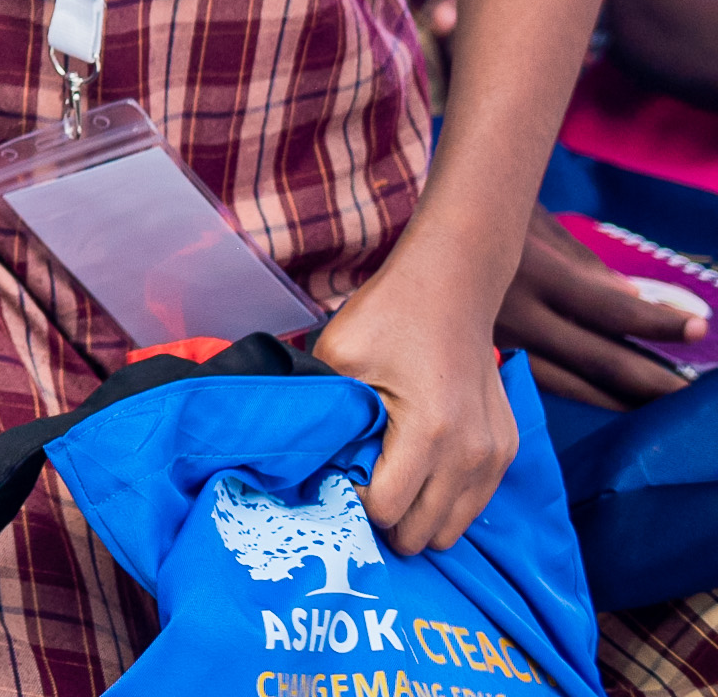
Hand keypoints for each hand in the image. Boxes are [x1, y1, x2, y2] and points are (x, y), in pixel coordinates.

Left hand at [315, 263, 519, 554]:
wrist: (452, 287)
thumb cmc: (390, 317)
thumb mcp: (338, 355)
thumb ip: (326, 414)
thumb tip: (311, 466)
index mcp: (429, 433)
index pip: (386, 510)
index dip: (352, 503)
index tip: (334, 478)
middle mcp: (472, 453)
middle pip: (421, 531)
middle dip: (384, 521)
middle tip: (356, 488)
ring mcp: (496, 455)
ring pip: (451, 528)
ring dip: (415, 518)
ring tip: (385, 485)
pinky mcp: (507, 450)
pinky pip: (472, 504)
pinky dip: (443, 503)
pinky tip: (415, 477)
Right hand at [495, 208, 704, 409]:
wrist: (409, 232)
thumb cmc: (482, 214)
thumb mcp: (537, 224)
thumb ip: (589, 266)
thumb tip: (641, 301)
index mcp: (533, 273)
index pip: (612, 308)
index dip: (659, 322)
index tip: (698, 327)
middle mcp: (515, 315)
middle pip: (599, 361)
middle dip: (651, 380)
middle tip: (689, 395)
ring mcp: (494, 342)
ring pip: (571, 384)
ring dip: (620, 396)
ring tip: (658, 403)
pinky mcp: (477, 357)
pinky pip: (539, 384)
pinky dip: (580, 392)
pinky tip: (607, 398)